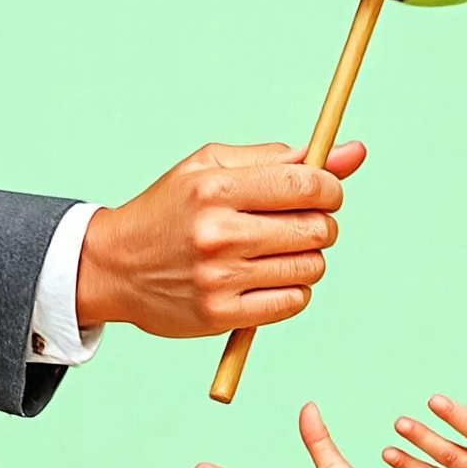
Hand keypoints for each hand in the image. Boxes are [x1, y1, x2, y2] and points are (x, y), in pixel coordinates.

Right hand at [77, 140, 365, 336]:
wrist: (113, 265)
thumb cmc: (170, 209)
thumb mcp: (212, 166)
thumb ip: (281, 158)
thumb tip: (353, 152)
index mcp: (216, 187)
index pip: (307, 184)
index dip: (330, 187)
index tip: (325, 192)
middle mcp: (218, 232)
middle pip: (317, 228)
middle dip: (321, 223)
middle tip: (299, 223)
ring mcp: (219, 278)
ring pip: (311, 267)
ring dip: (308, 258)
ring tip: (278, 251)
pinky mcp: (220, 314)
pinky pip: (293, 301)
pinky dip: (293, 289)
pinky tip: (268, 278)